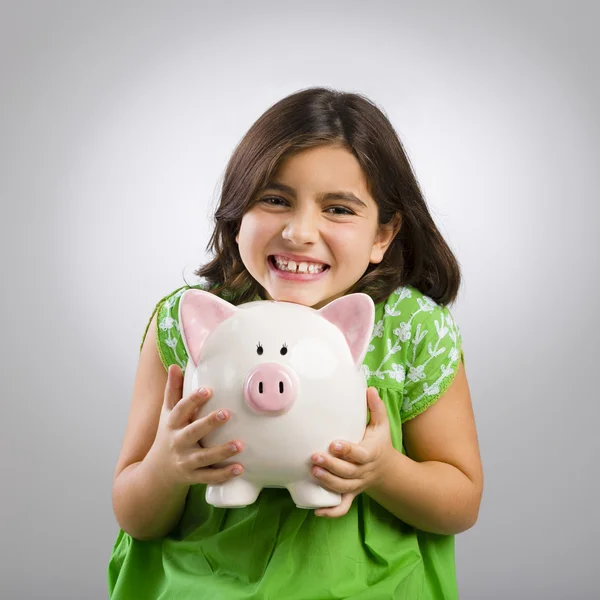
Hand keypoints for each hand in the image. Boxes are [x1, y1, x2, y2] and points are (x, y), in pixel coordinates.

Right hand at [147, 364, 243, 485]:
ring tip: (240, 445)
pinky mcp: (194, 477)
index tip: (208, 390)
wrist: (157, 472)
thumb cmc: (167, 435)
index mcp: (172, 424)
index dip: (193, 399)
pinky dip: (224, 475)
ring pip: (204, 457)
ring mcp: (186, 461)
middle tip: (226, 413)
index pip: (181, 409)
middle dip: (209, 423)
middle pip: (193, 432)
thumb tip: (176, 366)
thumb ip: (173, 390)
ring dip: (222, 451)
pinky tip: (240, 468)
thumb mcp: (166, 413)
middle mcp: (178, 442)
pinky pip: (210, 477)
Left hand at [311, 387, 393, 517]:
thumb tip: (370, 388)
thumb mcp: (381, 424)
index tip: (333, 443)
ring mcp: (357, 484)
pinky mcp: (351, 494)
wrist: (386, 469)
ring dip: (328, 482)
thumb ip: (376, 407)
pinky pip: (343, 507)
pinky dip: (331, 512)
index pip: (359, 454)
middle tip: (315, 456)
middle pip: (348, 472)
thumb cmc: (379, 442)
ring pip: (343, 488)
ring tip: (313, 471)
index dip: (347, 451)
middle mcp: (364, 471)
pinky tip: (317, 512)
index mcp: (371, 453)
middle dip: (331, 466)